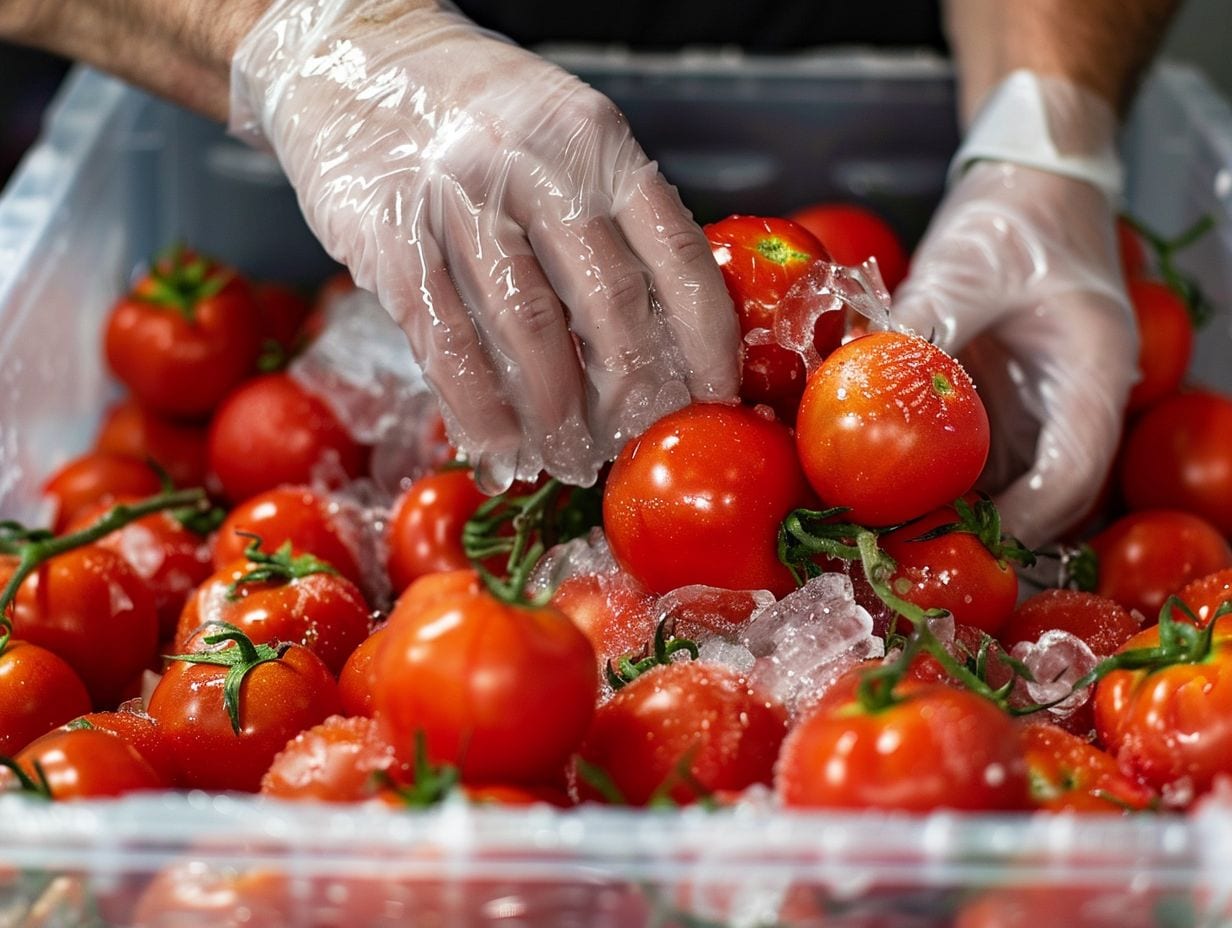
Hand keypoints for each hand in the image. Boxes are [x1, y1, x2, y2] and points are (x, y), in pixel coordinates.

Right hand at [230, 0, 738, 490]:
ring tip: (569, 459)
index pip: (676, 254)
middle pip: (610, 305)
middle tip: (634, 444)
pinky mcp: (390, 234)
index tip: (715, 398)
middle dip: (632, 394)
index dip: (705, 340)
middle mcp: (535, 162)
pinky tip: (497, 448)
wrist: (346, 51)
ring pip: (531, 332)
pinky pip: (447, 342)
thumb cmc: (467, 109)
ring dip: (557, 416)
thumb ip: (607, 212)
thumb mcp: (559, 133)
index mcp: (596, 139)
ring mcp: (460, 197)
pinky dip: (479, 410)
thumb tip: (659, 329)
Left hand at [892, 75, 1135, 547]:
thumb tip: (861, 386)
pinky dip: (940, 471)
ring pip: (1008, 479)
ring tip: (891, 525)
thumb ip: (921, 330)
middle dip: (981, 528)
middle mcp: (1074, 399)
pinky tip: (890, 480)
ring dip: (958, 506)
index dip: (1024, 520)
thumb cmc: (1017, 212)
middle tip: (908, 544)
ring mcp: (1041, 401)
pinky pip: (977, 449)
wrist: (1032, 175)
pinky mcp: (1006, 394)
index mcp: (1093, 371)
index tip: (964, 544)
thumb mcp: (966, 268)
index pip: (1074, 472)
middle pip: (1042, 491)